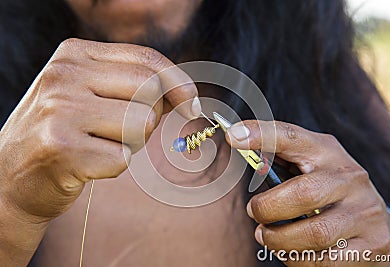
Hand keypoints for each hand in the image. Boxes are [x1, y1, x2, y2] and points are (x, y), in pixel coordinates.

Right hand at [0, 38, 199, 220]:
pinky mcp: (61, 148)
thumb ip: (130, 83)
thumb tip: (184, 93)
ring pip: (142, 123)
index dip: (178, 81)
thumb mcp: (88, 92)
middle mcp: (64, 76)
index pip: (146, 58)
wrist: (10, 176)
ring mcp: (60, 111)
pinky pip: (122, 158)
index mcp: (73, 54)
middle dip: (151, 116)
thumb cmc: (62, 132)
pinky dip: (114, 165)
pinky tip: (87, 163)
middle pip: (149, 89)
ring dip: (132, 142)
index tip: (191, 103)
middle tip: (126, 131)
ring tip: (100, 145)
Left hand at [227, 120, 389, 265]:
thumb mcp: (307, 167)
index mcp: (327, 152)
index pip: (292, 137)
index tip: (234, 137)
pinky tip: (295, 251)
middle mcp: (350, 178)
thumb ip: (278, 157)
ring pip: (314, 233)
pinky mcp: (374, 244)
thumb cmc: (326, 190)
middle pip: (301, 194)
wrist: (373, 220)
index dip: (262, 135)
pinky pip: (325, 260)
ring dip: (279, 240)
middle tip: (254, 213)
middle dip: (266, 209)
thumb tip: (238, 142)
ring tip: (267, 236)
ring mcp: (365, 211)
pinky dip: (299, 259)